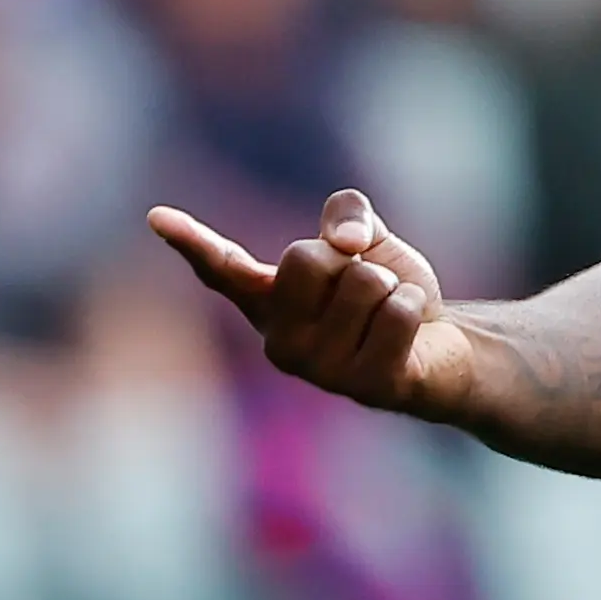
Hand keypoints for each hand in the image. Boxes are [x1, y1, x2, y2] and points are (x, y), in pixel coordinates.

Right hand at [148, 190, 473, 417]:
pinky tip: (410, 334)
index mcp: (270, 303)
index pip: (223, 270)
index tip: (158, 216)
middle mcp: (280, 342)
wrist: (442, 346)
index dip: (192, 241)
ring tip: (388, 313)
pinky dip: (415, 306)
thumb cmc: (389, 294)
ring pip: (362, 282)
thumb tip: (343, 243)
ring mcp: (319, 371)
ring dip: (391, 286)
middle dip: (349, 259)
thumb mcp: (367, 238)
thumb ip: (347, 213)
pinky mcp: (365, 386)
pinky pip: (398, 311)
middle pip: (305, 258)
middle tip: (365, 288)